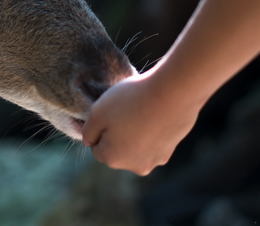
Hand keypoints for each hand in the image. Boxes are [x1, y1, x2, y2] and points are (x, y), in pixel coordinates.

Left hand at [81, 71, 201, 175]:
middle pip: (116, 150)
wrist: (172, 93)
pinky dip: (151, 132)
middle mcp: (134, 167)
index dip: (99, 128)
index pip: (96, 147)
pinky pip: (152, 143)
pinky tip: (153, 115)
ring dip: (134, 134)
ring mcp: (155, 160)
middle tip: (124, 111)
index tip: (108, 113)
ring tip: (139, 112)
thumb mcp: (97, 112)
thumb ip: (88, 131)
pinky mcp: (170, 151)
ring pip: (135, 147)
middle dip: (116, 134)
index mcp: (113, 159)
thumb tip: (88, 142)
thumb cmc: (130, 101)